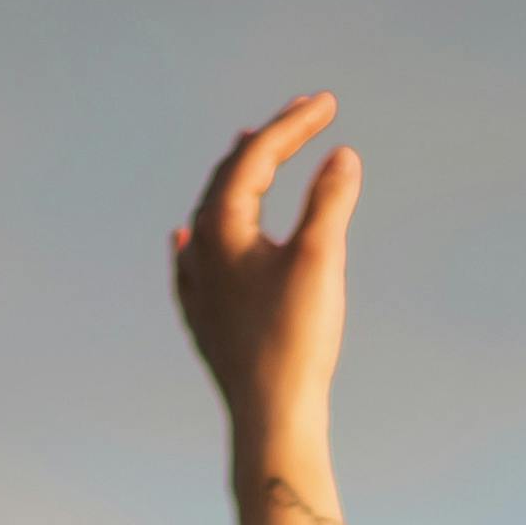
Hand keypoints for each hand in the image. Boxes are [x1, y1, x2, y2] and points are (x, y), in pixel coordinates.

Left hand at [174, 95, 359, 458]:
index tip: (328, 104)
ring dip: (234, 181)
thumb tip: (341, 156)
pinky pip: (192, 264)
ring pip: (210, 215)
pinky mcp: (204, 322)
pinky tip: (184, 240)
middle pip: (229, 177)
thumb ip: (329, 200)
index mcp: (222, 224)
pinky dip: (199, 239)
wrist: (271, 420)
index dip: (294, 125)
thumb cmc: (294, 339)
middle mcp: (199, 249)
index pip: (258, 155)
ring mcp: (197, 287)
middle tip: (300, 119)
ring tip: (248, 155)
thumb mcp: (319, 258)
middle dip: (266, 144)